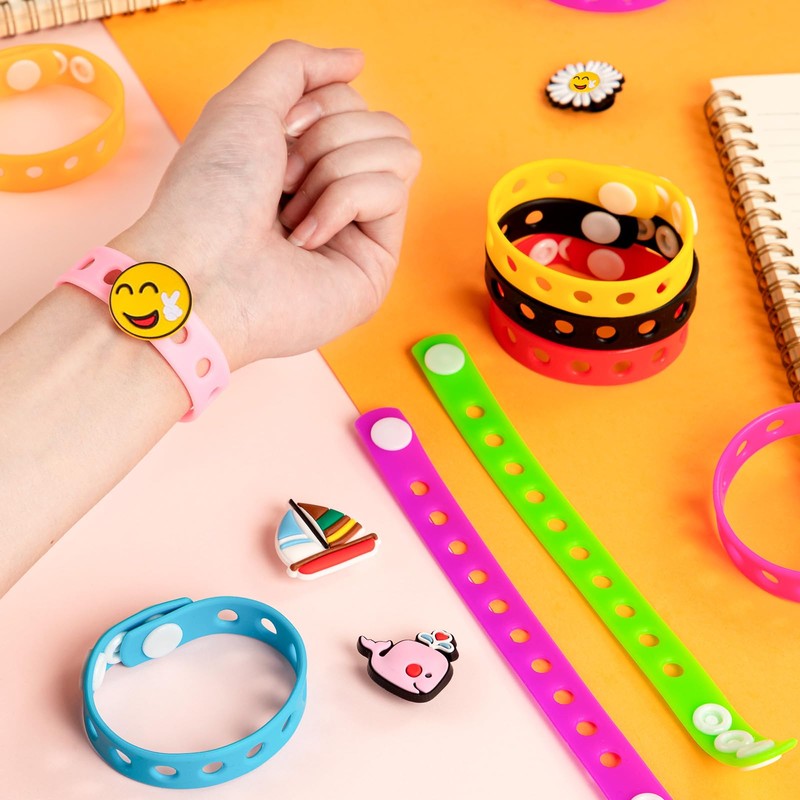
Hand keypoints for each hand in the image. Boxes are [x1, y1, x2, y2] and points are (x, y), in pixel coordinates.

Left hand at [109, 40, 420, 370]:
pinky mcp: (377, 264)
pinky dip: (341, 204)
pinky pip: (392, 192)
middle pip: (384, 123)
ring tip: (289, 215)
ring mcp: (360, 231)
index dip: (319, 106)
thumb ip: (297, 64)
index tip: (279, 134)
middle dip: (328, 138)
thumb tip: (357, 59)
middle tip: (283, 179)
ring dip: (332, 171)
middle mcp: (337, 193)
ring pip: (398, 153)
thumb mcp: (244, 103)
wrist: (201, 272)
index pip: (355, 103)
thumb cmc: (209, 196)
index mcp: (305, 159)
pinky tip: (304, 240)